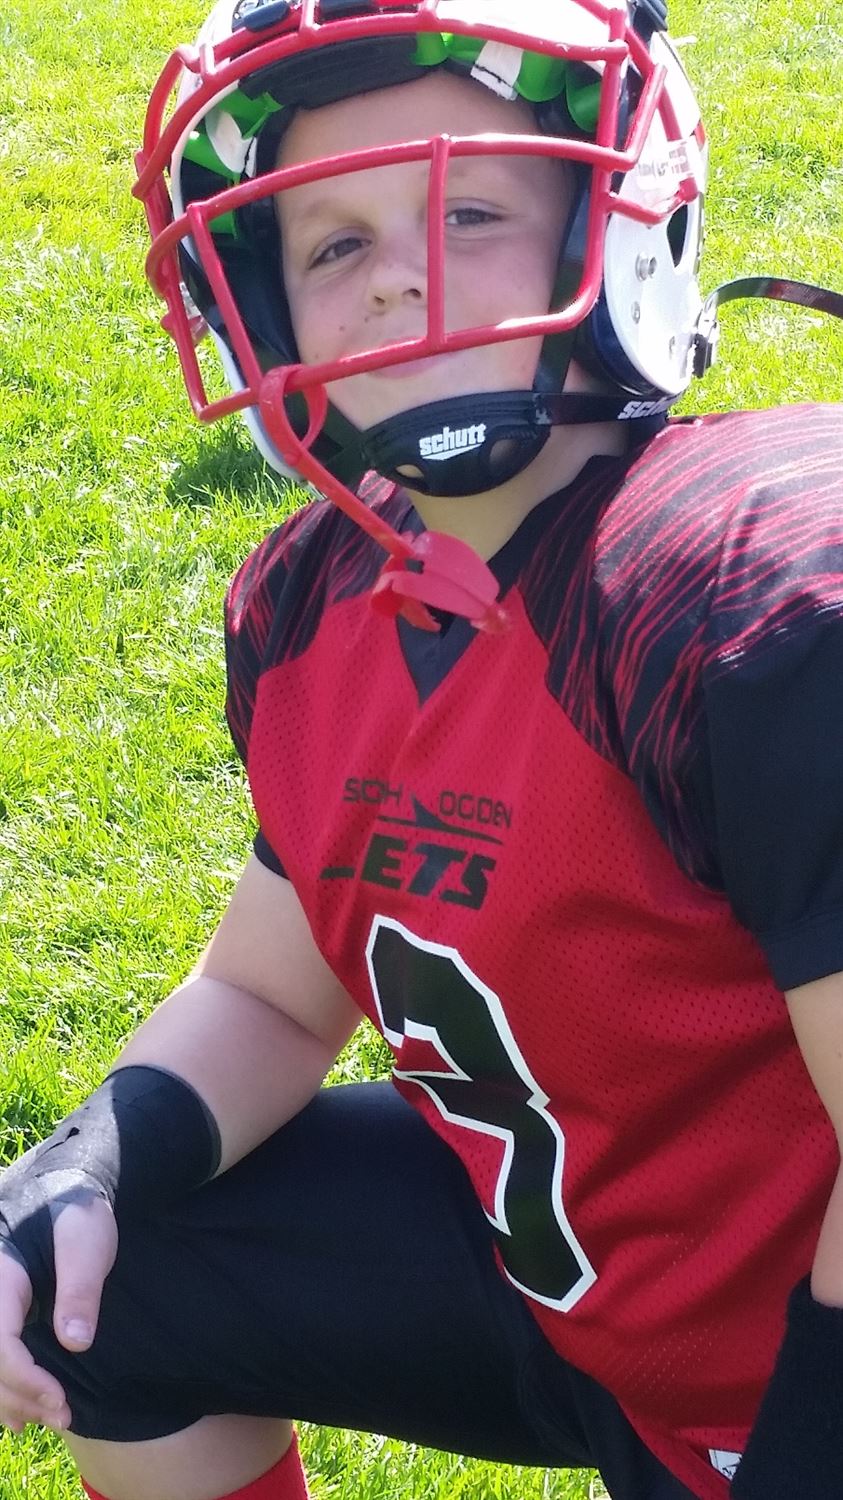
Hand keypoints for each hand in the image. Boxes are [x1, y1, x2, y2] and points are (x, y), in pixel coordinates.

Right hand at [0, 1194, 117, 1433]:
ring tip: (48, 1417)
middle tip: (64, 1415)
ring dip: (10, 1397)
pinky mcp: (1, 1310)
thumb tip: (75, 1344)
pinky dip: (3, 1387)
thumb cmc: (78, 1211)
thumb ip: (81, 1289)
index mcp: (1, 1275)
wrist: (67, 1186)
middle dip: (20, 1395)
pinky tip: (21, 1413)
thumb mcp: (87, 1240)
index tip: (59, 1399)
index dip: (25, 1378)